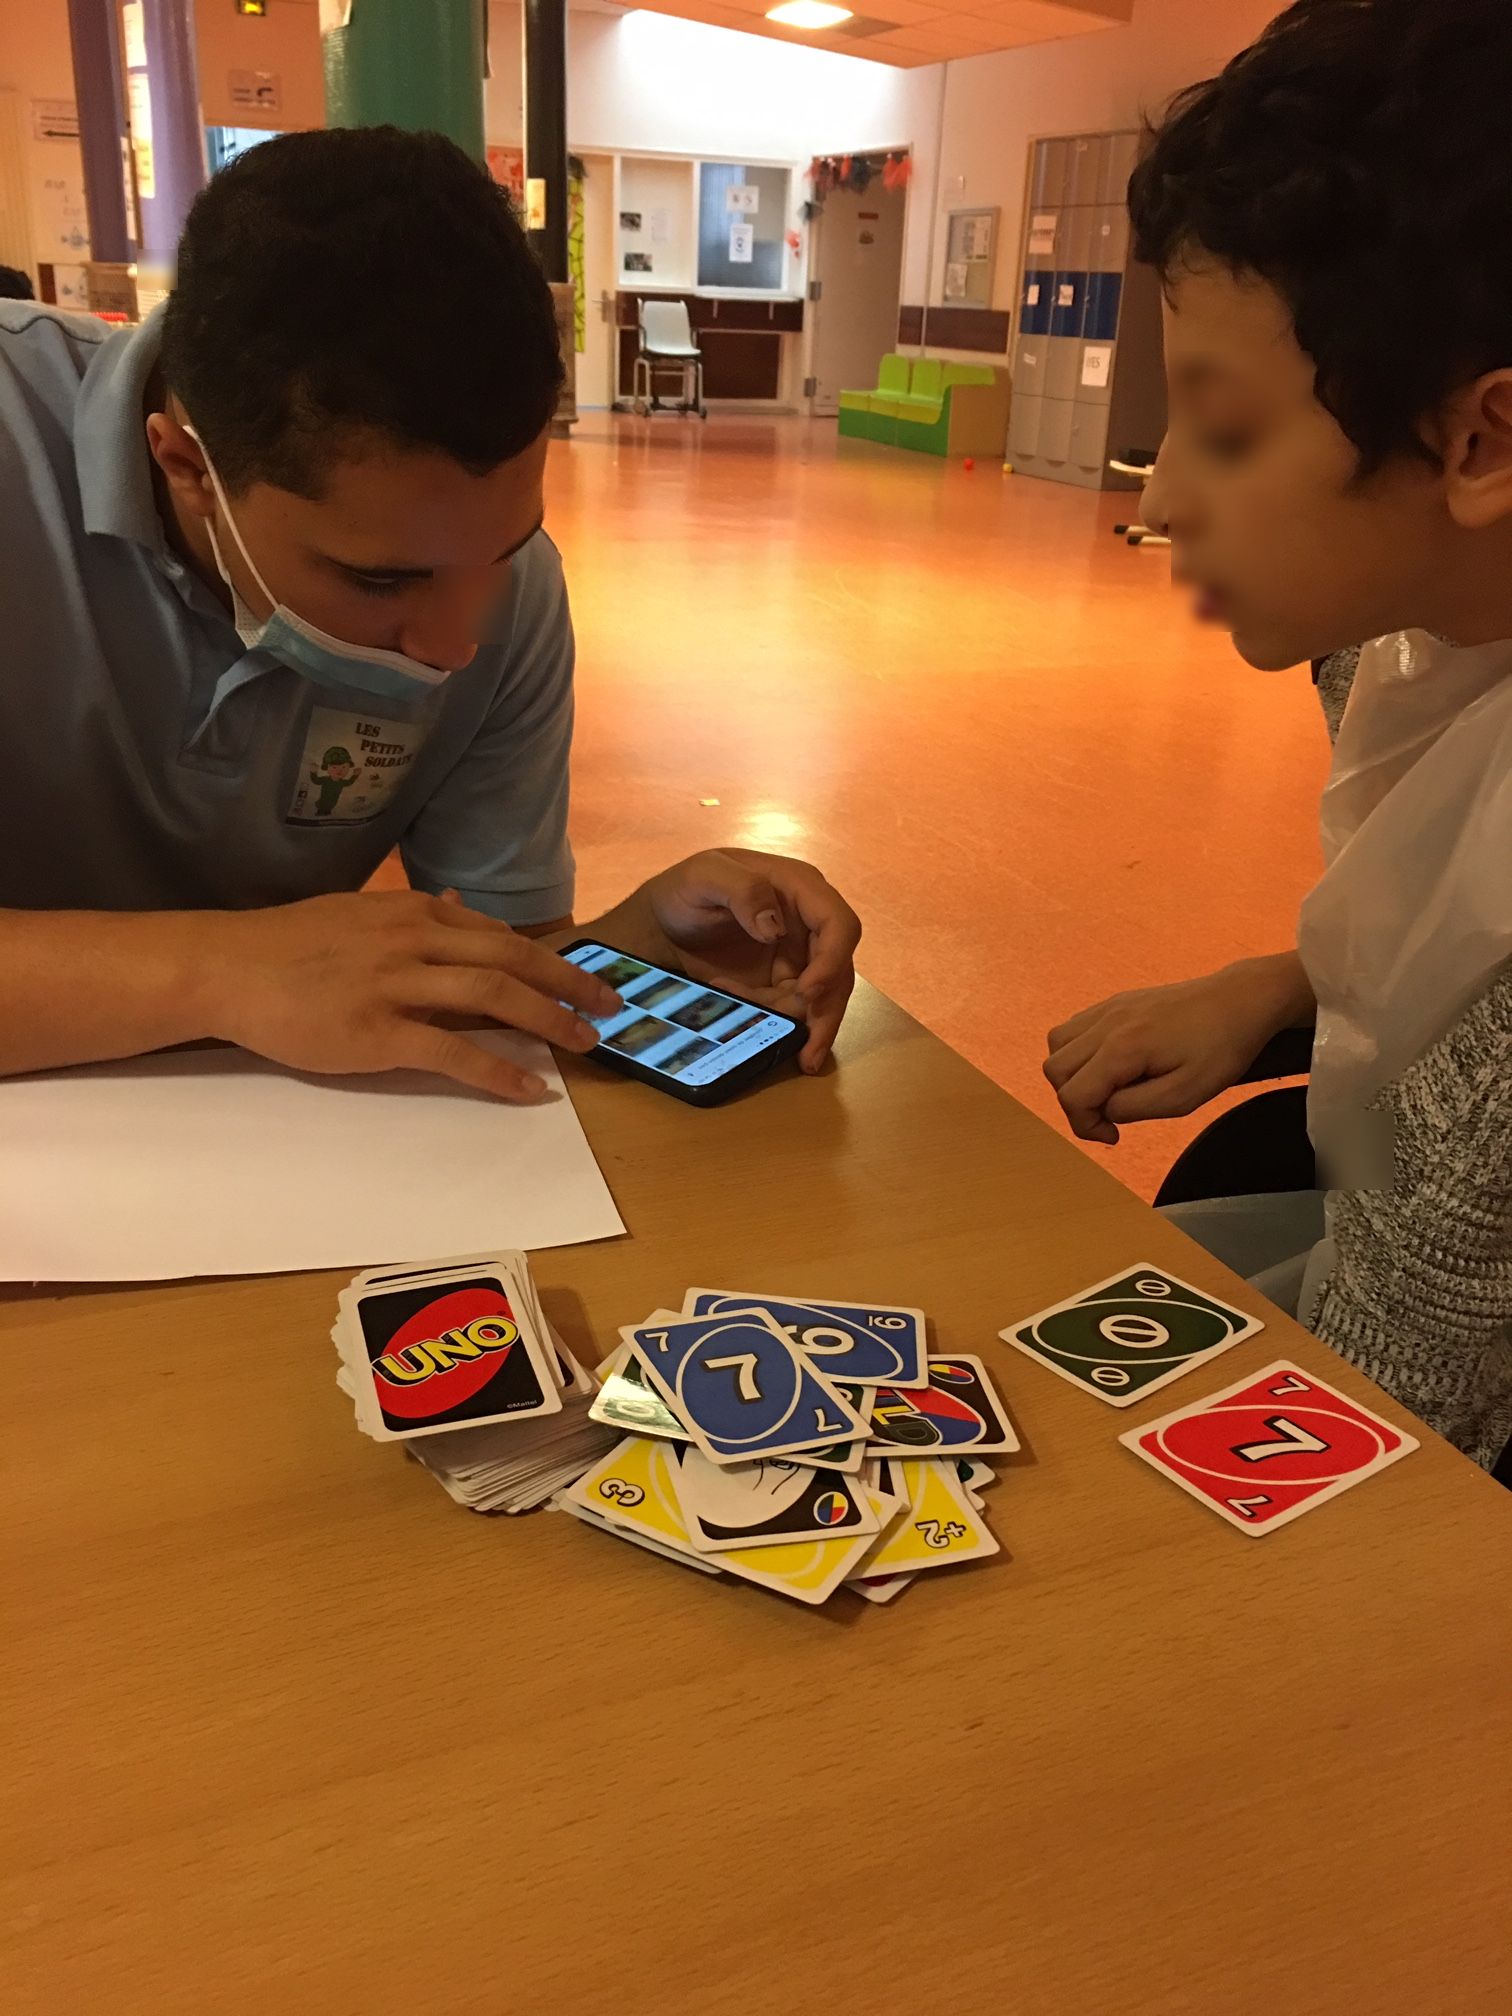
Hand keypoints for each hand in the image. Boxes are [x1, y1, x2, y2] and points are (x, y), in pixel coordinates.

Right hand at [202, 890, 622, 1099]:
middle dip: (569, 984)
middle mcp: (414, 941)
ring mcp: (397, 986)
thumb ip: (412, 912)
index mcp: (413, 912)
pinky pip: (454, 1052)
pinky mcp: (378, 1033)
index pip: (497, 933)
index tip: (581, 978)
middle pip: (512, 958)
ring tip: (585, 1044)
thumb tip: (456, 902)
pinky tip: (530, 1089)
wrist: (227, 967)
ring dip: (548, 1021)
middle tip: (610, 1007)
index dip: (547, 958)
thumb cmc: (288, 945)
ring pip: (494, 997)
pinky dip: (499, 1071)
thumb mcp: (358, 911)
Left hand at [640, 849, 861, 1071]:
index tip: (807, 993)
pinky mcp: (781, 984)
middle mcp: (808, 924)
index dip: (833, 961)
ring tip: (751, 1024)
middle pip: (839, 971)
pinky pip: (790, 1010)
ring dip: (793, 1021)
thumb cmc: (682, 891)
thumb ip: (742, 889)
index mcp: (800, 889)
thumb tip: (775, 928)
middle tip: (808, 1054)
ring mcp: (797, 957)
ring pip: (820, 999)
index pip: (839, 925)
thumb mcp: (703, 876)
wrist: (660, 925)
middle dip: (825, 1012)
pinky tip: (737, 1010)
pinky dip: (770, 1020)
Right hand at [1044, 955, 1312, 1145]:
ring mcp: (1108, 1008)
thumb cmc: (1220, 1049)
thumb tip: (1103, 1111)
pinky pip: (1074, 1028)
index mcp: (1123, 1048)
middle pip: (1055, 1070)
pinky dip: (1079, 1053)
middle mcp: (1107, 1023)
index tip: (1115, 1136)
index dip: (1085, 1126)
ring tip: (1107, 1088)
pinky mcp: (1115, 1002)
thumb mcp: (1184, 1096)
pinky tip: (1111, 1065)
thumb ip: (1132, 1109)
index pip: (1072, 1096)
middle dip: (1075, 1102)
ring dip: (1072, 1075)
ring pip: (1057, 1046)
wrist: (1240, 1000)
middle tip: (1111, 1115)